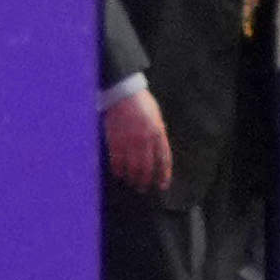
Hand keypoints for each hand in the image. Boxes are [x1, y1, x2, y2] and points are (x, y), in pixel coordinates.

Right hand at [101, 78, 176, 197]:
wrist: (123, 91)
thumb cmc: (140, 102)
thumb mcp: (156, 117)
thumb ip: (157, 134)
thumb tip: (157, 151)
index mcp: (158, 133)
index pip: (163, 159)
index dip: (163, 174)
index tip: (162, 185)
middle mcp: (146, 139)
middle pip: (147, 167)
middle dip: (145, 180)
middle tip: (143, 188)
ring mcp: (130, 140)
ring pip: (132, 166)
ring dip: (132, 177)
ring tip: (131, 183)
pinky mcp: (115, 139)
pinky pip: (117, 160)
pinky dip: (118, 169)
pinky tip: (119, 173)